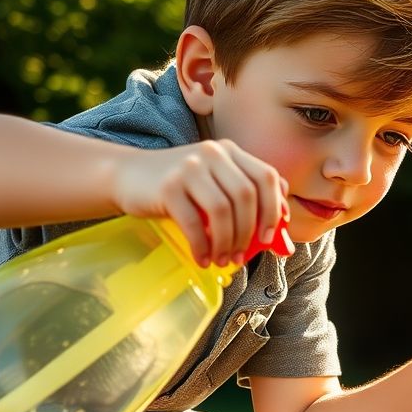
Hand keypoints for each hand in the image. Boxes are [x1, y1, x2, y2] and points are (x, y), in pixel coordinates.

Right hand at [111, 138, 286, 266]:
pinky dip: (202, 246)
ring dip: (226, 242)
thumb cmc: (179, 188)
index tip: (269, 237)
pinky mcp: (167, 186)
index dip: (274, 208)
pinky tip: (202, 259)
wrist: (127, 176)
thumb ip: (246, 200)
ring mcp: (189, 167)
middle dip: (249, 233)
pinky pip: (193, 223)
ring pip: (222, 210)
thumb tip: (283, 237)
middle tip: (241, 256)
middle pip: (246, 196)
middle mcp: (212, 154)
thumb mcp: (214, 184)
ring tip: (222, 260)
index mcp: (230, 152)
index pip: (266, 176)